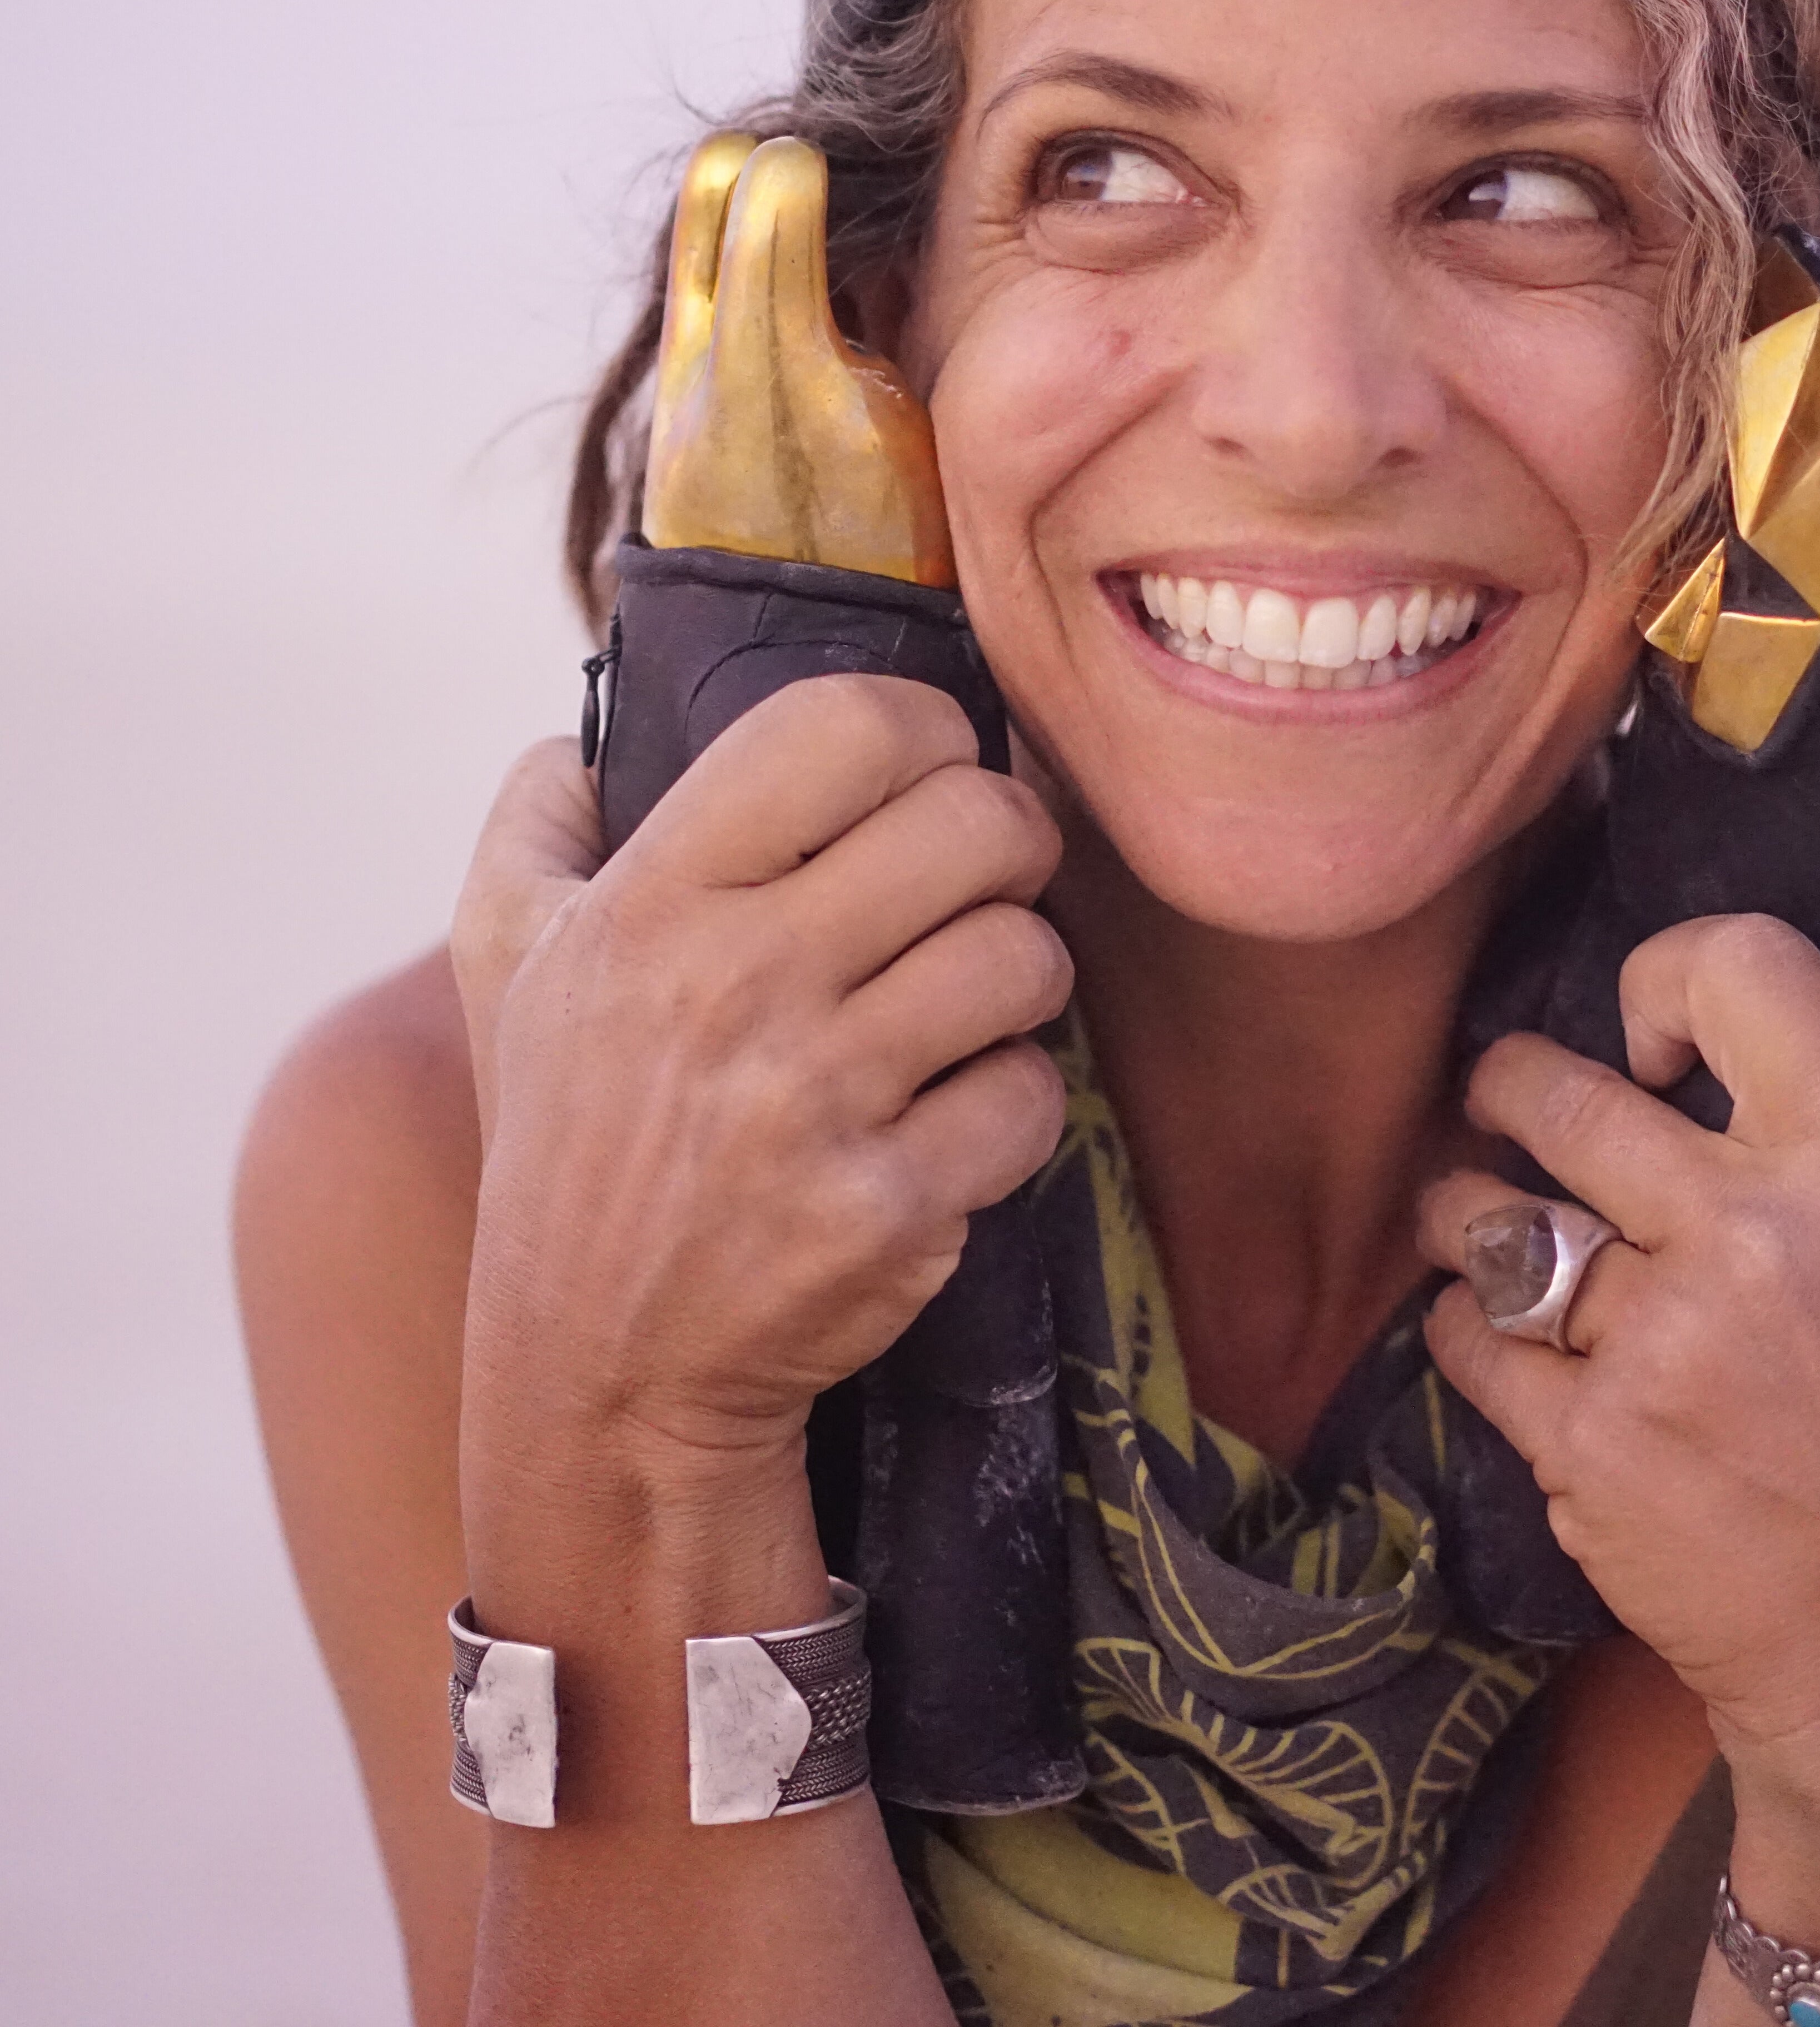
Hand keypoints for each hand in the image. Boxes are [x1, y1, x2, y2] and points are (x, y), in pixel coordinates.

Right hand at [451, 674, 1072, 1481]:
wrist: (596, 1376)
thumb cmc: (571, 1144)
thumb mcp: (503, 968)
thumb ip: (533, 825)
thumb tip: (577, 732)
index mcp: (649, 902)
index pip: (845, 726)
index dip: (926, 731)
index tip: (931, 772)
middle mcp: (732, 986)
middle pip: (979, 824)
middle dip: (1010, 845)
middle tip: (982, 886)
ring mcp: (815, 1103)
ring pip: (1027, 956)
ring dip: (1023, 978)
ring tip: (968, 1006)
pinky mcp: (889, 1209)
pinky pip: (1033, 1095)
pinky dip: (1016, 1106)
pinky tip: (953, 1121)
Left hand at [1420, 914, 1819, 1947]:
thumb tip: (1753, 1009)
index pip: (1745, 967)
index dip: (1666, 972)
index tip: (1643, 1034)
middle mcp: (1756, 1236)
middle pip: (1559, 1092)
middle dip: (1507, 1088)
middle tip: (1503, 1100)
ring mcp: (1664, 1342)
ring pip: (1488, 1217)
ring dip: (1463, 1213)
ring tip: (1472, 1222)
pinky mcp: (1591, 1444)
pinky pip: (1468, 1340)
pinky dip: (1463, 1333)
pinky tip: (1490, 1340)